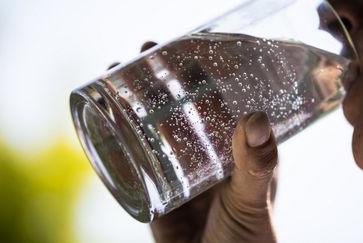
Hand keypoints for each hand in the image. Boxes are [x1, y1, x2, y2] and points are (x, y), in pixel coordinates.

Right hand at [133, 41, 277, 242]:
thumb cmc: (246, 242)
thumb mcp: (252, 201)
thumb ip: (256, 166)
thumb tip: (256, 118)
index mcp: (237, 149)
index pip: (222, 102)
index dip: (206, 74)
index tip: (189, 49)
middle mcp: (207, 153)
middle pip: (183, 108)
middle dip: (164, 79)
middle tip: (146, 53)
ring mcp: (178, 169)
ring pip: (155, 127)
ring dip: (137, 101)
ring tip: (117, 74)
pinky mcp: (154, 188)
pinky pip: (134, 158)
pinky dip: (118, 137)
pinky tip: (105, 118)